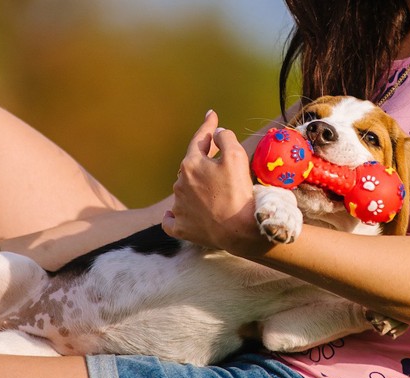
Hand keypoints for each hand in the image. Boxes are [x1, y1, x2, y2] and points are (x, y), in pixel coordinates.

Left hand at [162, 111, 268, 255]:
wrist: (238, 230)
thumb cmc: (238, 192)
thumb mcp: (237, 157)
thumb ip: (225, 138)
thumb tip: (216, 133)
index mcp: (191, 164)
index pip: (199, 140)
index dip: (207, 126)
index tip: (211, 115)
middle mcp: (179, 184)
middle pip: (191, 168)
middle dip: (202, 164)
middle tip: (218, 166)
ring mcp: (178, 207)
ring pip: (183, 192)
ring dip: (192, 189)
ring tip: (210, 195)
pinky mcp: (180, 228)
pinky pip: (171, 221)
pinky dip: (173, 217)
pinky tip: (176, 215)